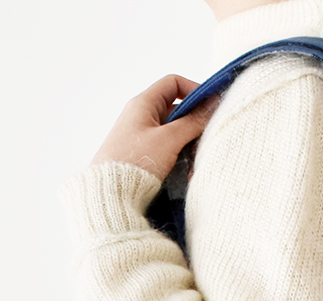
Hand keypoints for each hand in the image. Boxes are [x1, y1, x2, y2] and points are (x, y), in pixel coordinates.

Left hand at [91, 75, 217, 180]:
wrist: (110, 193)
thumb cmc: (134, 162)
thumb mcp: (169, 139)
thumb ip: (192, 122)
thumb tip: (212, 107)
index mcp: (143, 104)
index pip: (173, 84)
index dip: (194, 90)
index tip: (210, 106)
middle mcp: (140, 117)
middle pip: (176, 111)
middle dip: (194, 125)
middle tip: (206, 140)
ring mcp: (140, 137)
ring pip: (173, 134)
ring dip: (188, 146)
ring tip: (195, 165)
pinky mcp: (141, 156)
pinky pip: (166, 151)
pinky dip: (178, 159)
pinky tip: (185, 175)